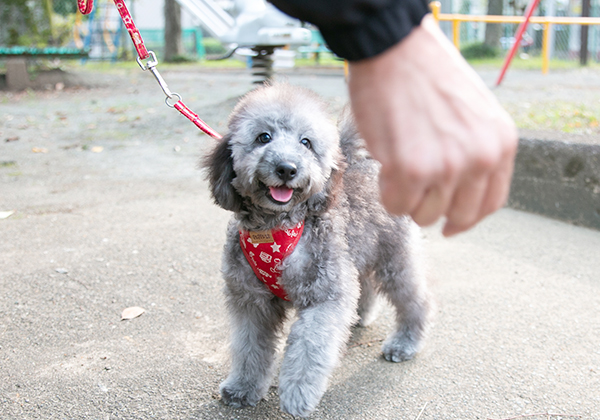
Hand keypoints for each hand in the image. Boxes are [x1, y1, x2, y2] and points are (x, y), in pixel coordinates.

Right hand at [348, 14, 517, 235]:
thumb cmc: (425, 74)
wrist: (395, 47)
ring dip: (406, 198)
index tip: (450, 225)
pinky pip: (396, 204)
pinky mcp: (411, 168)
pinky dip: (386, 193)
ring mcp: (447, 165)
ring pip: (423, 214)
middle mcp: (480, 157)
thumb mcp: (473, 113)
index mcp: (500, 143)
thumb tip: (455, 189)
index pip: (490, 203)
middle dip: (432, 209)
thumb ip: (473, 150)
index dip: (467, 219)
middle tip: (414, 191)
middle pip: (458, 215)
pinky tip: (385, 165)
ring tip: (397, 166)